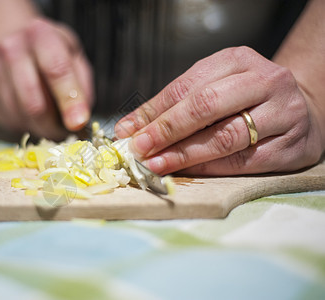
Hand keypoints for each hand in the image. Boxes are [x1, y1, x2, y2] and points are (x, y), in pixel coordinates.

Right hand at [0, 18, 92, 139]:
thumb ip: (81, 85)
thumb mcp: (74, 57)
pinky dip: (24, 125)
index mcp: (40, 35)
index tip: (78, 123)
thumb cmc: (51, 54)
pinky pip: (8, 122)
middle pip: (34, 103)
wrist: (11, 43)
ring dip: (39, 127)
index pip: (56, 70)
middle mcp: (11, 49)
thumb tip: (79, 120)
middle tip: (64, 131)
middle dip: (53, 125)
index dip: (69, 100)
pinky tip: (29, 113)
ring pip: (20, 117)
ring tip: (48, 119)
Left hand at [115, 46, 323, 174]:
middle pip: (206, 106)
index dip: (154, 111)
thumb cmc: (245, 100)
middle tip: (139, 149)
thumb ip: (173, 106)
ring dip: (184, 154)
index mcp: (237, 60)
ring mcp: (284, 112)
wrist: (301, 110)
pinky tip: (188, 172)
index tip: (127, 131)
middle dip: (166, 130)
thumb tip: (129, 129)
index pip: (186, 86)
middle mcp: (265, 81)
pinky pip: (244, 161)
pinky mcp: (293, 145)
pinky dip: (210, 168)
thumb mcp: (212, 88)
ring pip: (225, 137)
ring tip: (156, 164)